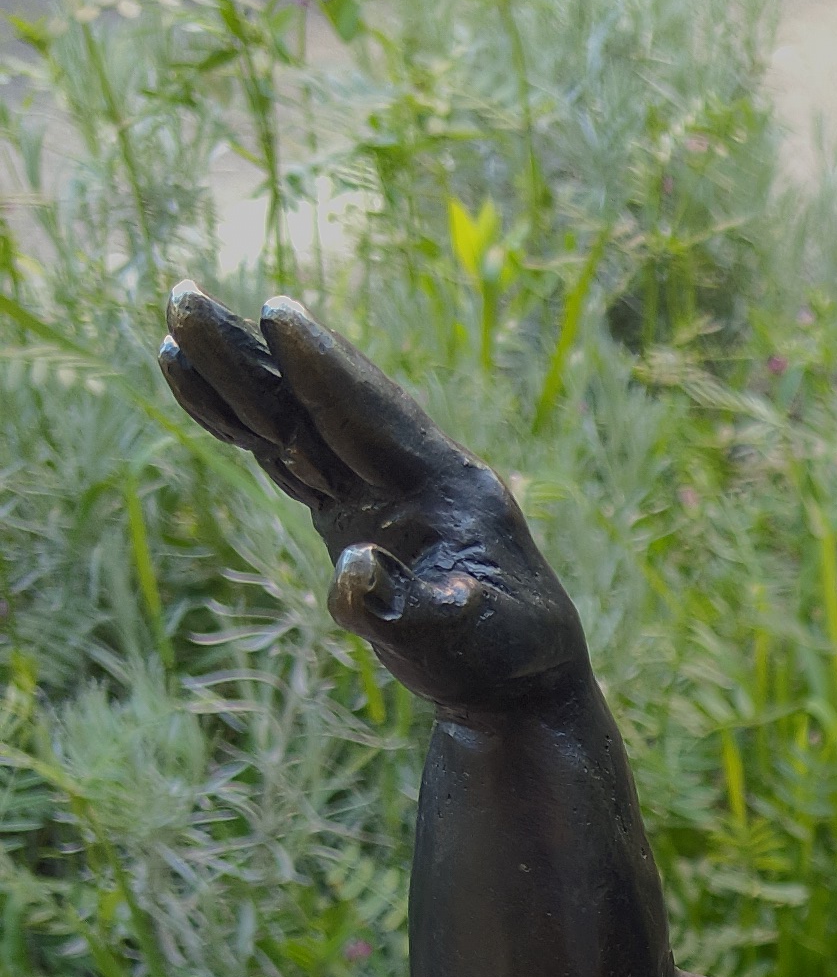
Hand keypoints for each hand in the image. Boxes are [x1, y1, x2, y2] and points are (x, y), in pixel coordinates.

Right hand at [159, 286, 588, 719]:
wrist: (519, 680)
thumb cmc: (500, 660)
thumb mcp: (464, 646)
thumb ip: (407, 611)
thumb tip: (352, 570)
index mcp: (449, 487)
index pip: (373, 418)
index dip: (324, 370)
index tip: (276, 313)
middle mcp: (411, 471)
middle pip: (321, 402)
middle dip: (256, 353)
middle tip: (184, 296)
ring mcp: (379, 486)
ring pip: (298, 419)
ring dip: (240, 375)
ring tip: (176, 326)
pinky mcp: (351, 508)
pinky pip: (289, 454)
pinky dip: (246, 423)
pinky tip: (201, 388)